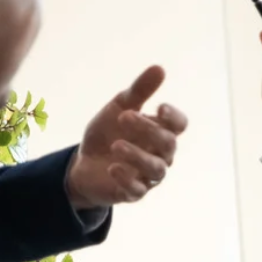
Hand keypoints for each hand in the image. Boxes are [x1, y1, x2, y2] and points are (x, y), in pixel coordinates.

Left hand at [64, 66, 190, 209]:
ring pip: (156, 169)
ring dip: (137, 156)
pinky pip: (137, 189)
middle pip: (168, 144)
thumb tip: (159, 68)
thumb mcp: (119, 107)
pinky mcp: (133, 193)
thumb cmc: (108, 133)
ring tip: (116, 145)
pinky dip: (127, 179)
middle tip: (124, 116)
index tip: (159, 107)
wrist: (83, 163)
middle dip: (148, 130)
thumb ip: (139, 91)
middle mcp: (161, 154)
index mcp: (160, 131)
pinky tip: (112, 167)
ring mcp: (148, 176)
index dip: (174, 117)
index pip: (179, 125)